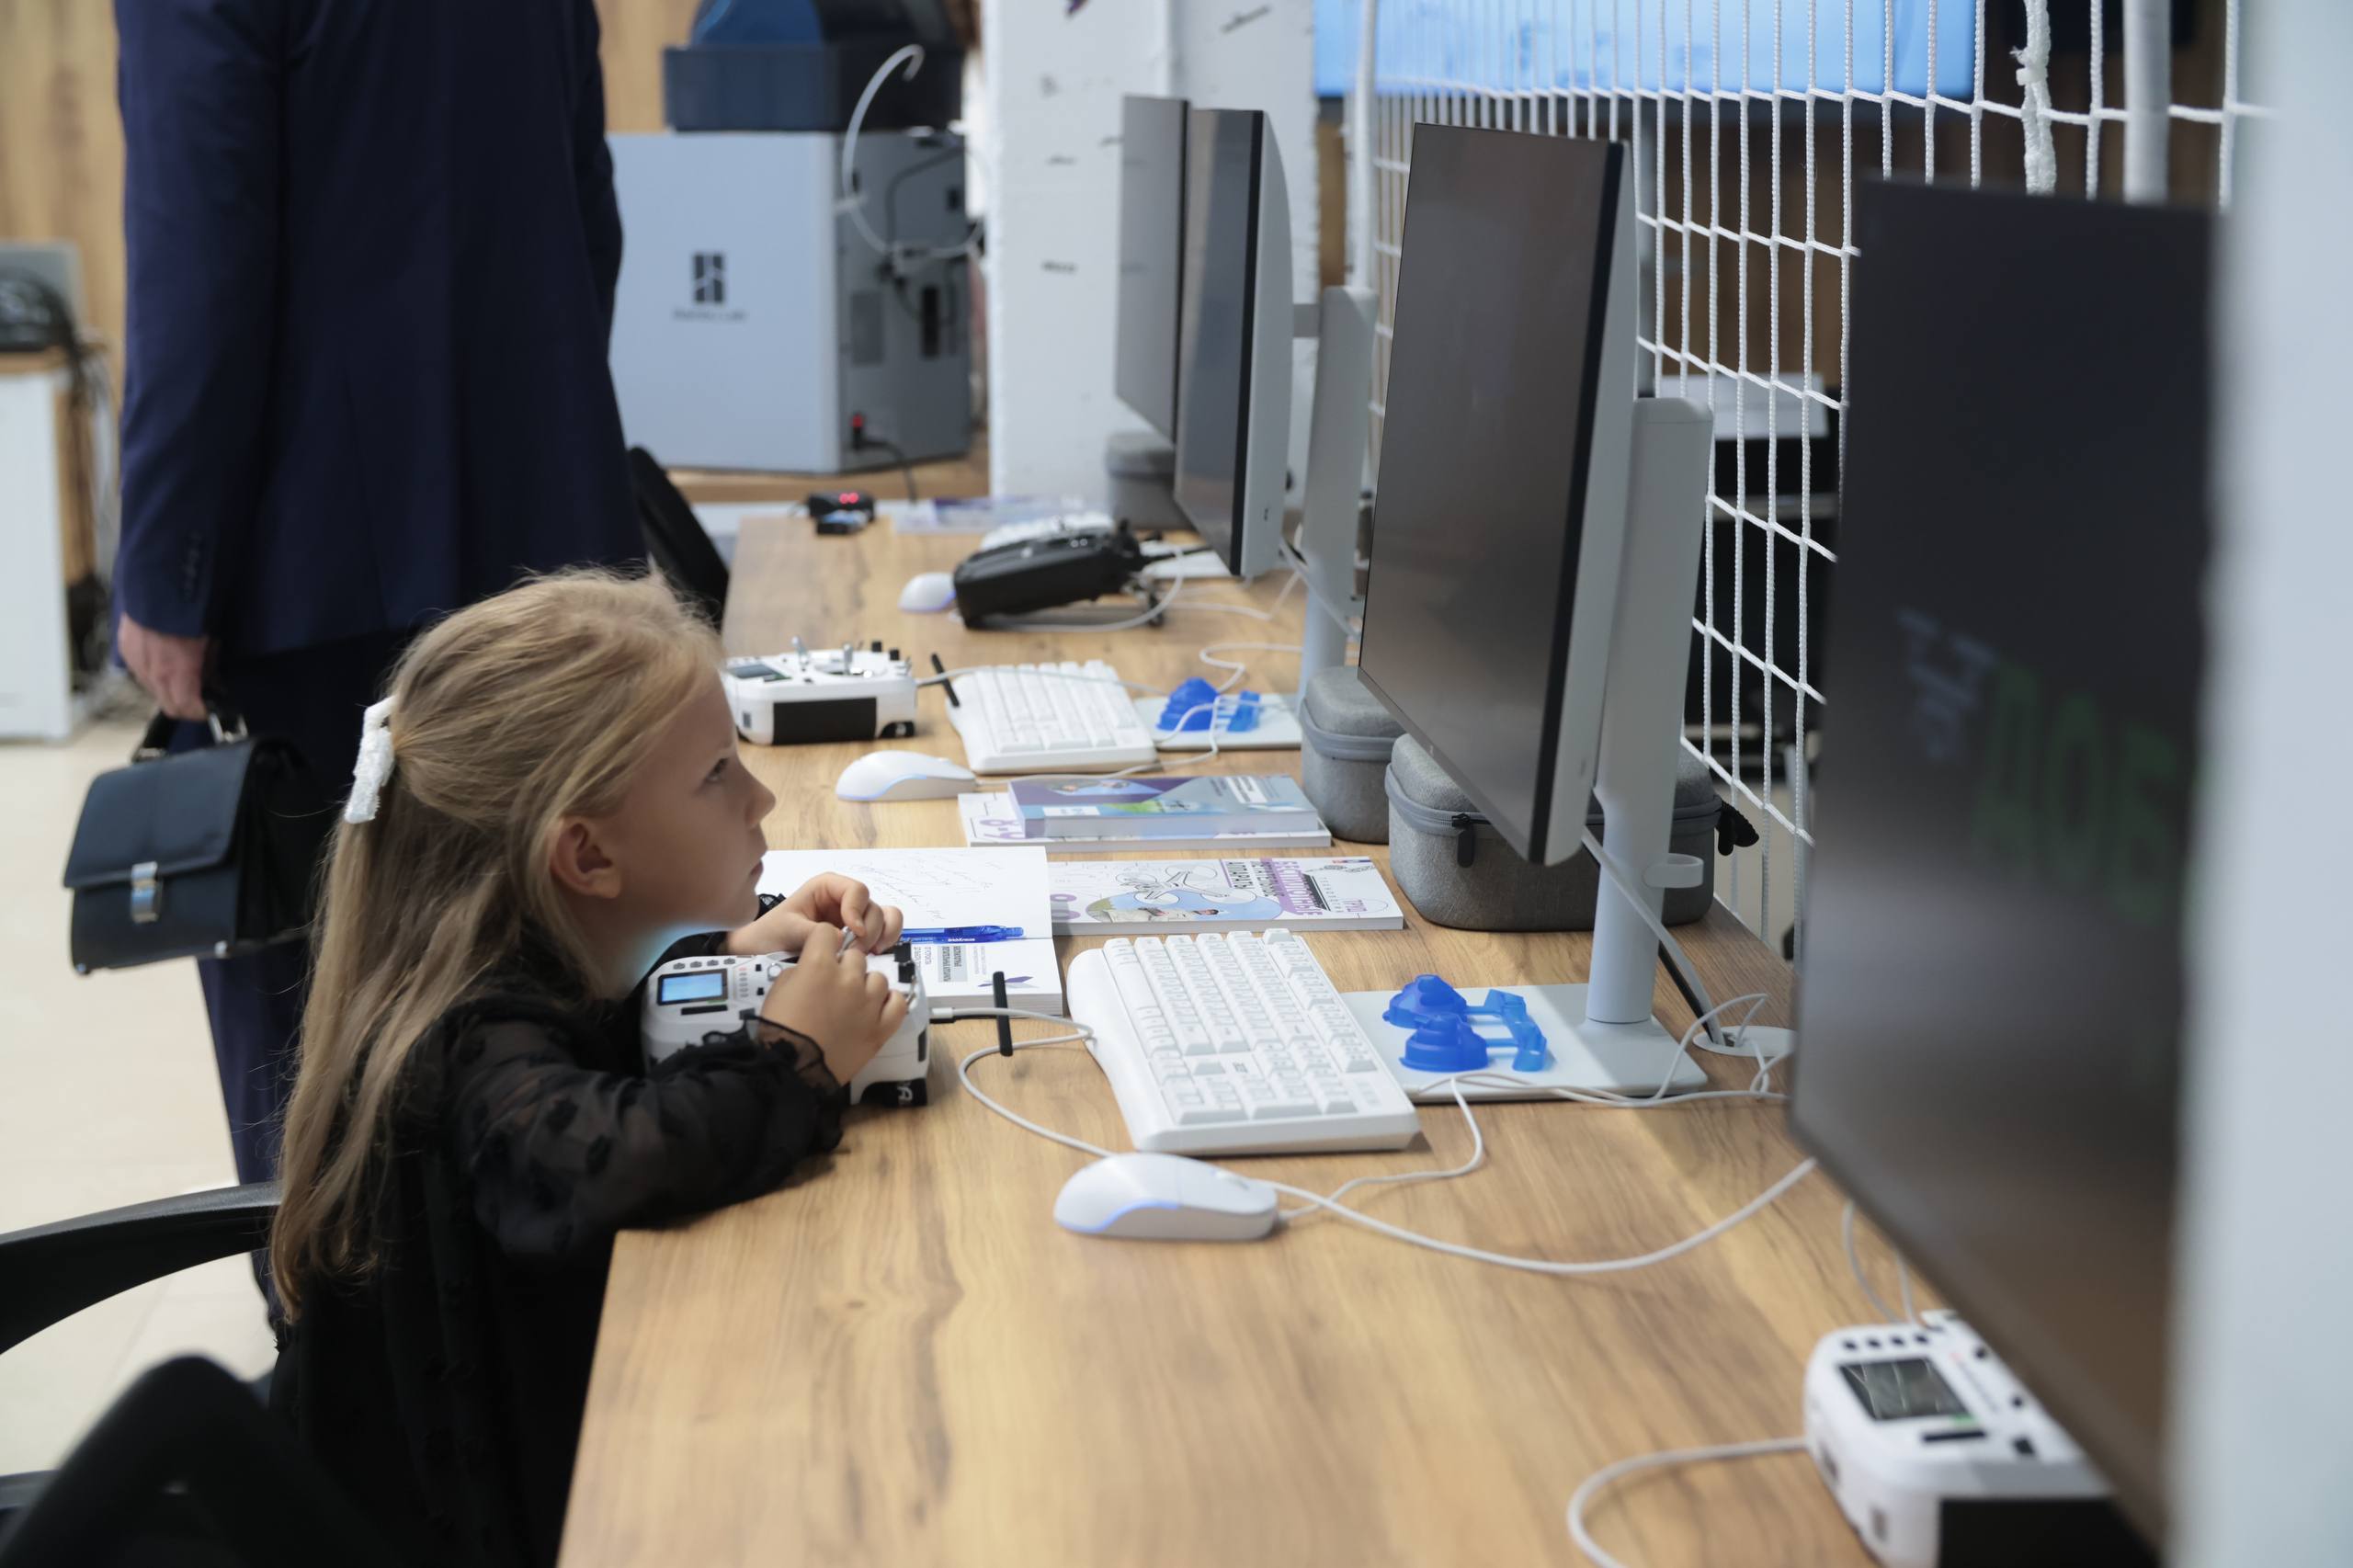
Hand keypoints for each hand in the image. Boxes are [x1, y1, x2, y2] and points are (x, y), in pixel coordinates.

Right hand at [117, 614, 211, 721]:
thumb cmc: (190, 607)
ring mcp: (134, 661)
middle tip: (200, 694)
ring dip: (168, 688)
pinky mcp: (124, 648)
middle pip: (168, 705)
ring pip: (153, 689)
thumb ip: (209, 664)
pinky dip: (153, 672)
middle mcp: (152, 672)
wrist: (157, 580)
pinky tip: (164, 657)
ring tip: (183, 673)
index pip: (185, 708)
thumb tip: (212, 680)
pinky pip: (140, 671)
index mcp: (175, 671)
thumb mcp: (210, 639)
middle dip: (186, 704)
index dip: (200, 712)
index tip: (210, 707)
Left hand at [727, 874, 901, 956]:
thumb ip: (814, 932)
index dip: (858, 909)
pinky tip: (875, 954)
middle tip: (854, 952)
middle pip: (873, 907)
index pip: (856, 890)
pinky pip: (885, 929)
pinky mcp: (860, 934)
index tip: (854, 932)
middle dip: (869, 930)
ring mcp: (854, 917)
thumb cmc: (770, 934)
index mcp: (827, 887)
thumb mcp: (788, 929)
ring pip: (884, 917)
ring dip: (881, 935)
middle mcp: (844, 899)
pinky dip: (886, 940)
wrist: (762, 952)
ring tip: (869, 953)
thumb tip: (844, 940)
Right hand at [757, 924, 910, 1082]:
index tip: (821, 953)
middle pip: (856, 956)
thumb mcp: (780, 987)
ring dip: (866, 986)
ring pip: (878, 978)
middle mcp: (849, 978)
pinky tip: (877, 1008)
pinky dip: (889, 1002)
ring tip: (853, 1002)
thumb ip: (803, 969)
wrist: (791, 1068)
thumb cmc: (779, 1027)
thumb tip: (818, 967)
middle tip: (833, 987)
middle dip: (844, 967)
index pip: (828, 933)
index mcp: (819, 965)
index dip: (823, 943)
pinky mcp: (882, 1026)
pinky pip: (898, 1002)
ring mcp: (869, 1003)